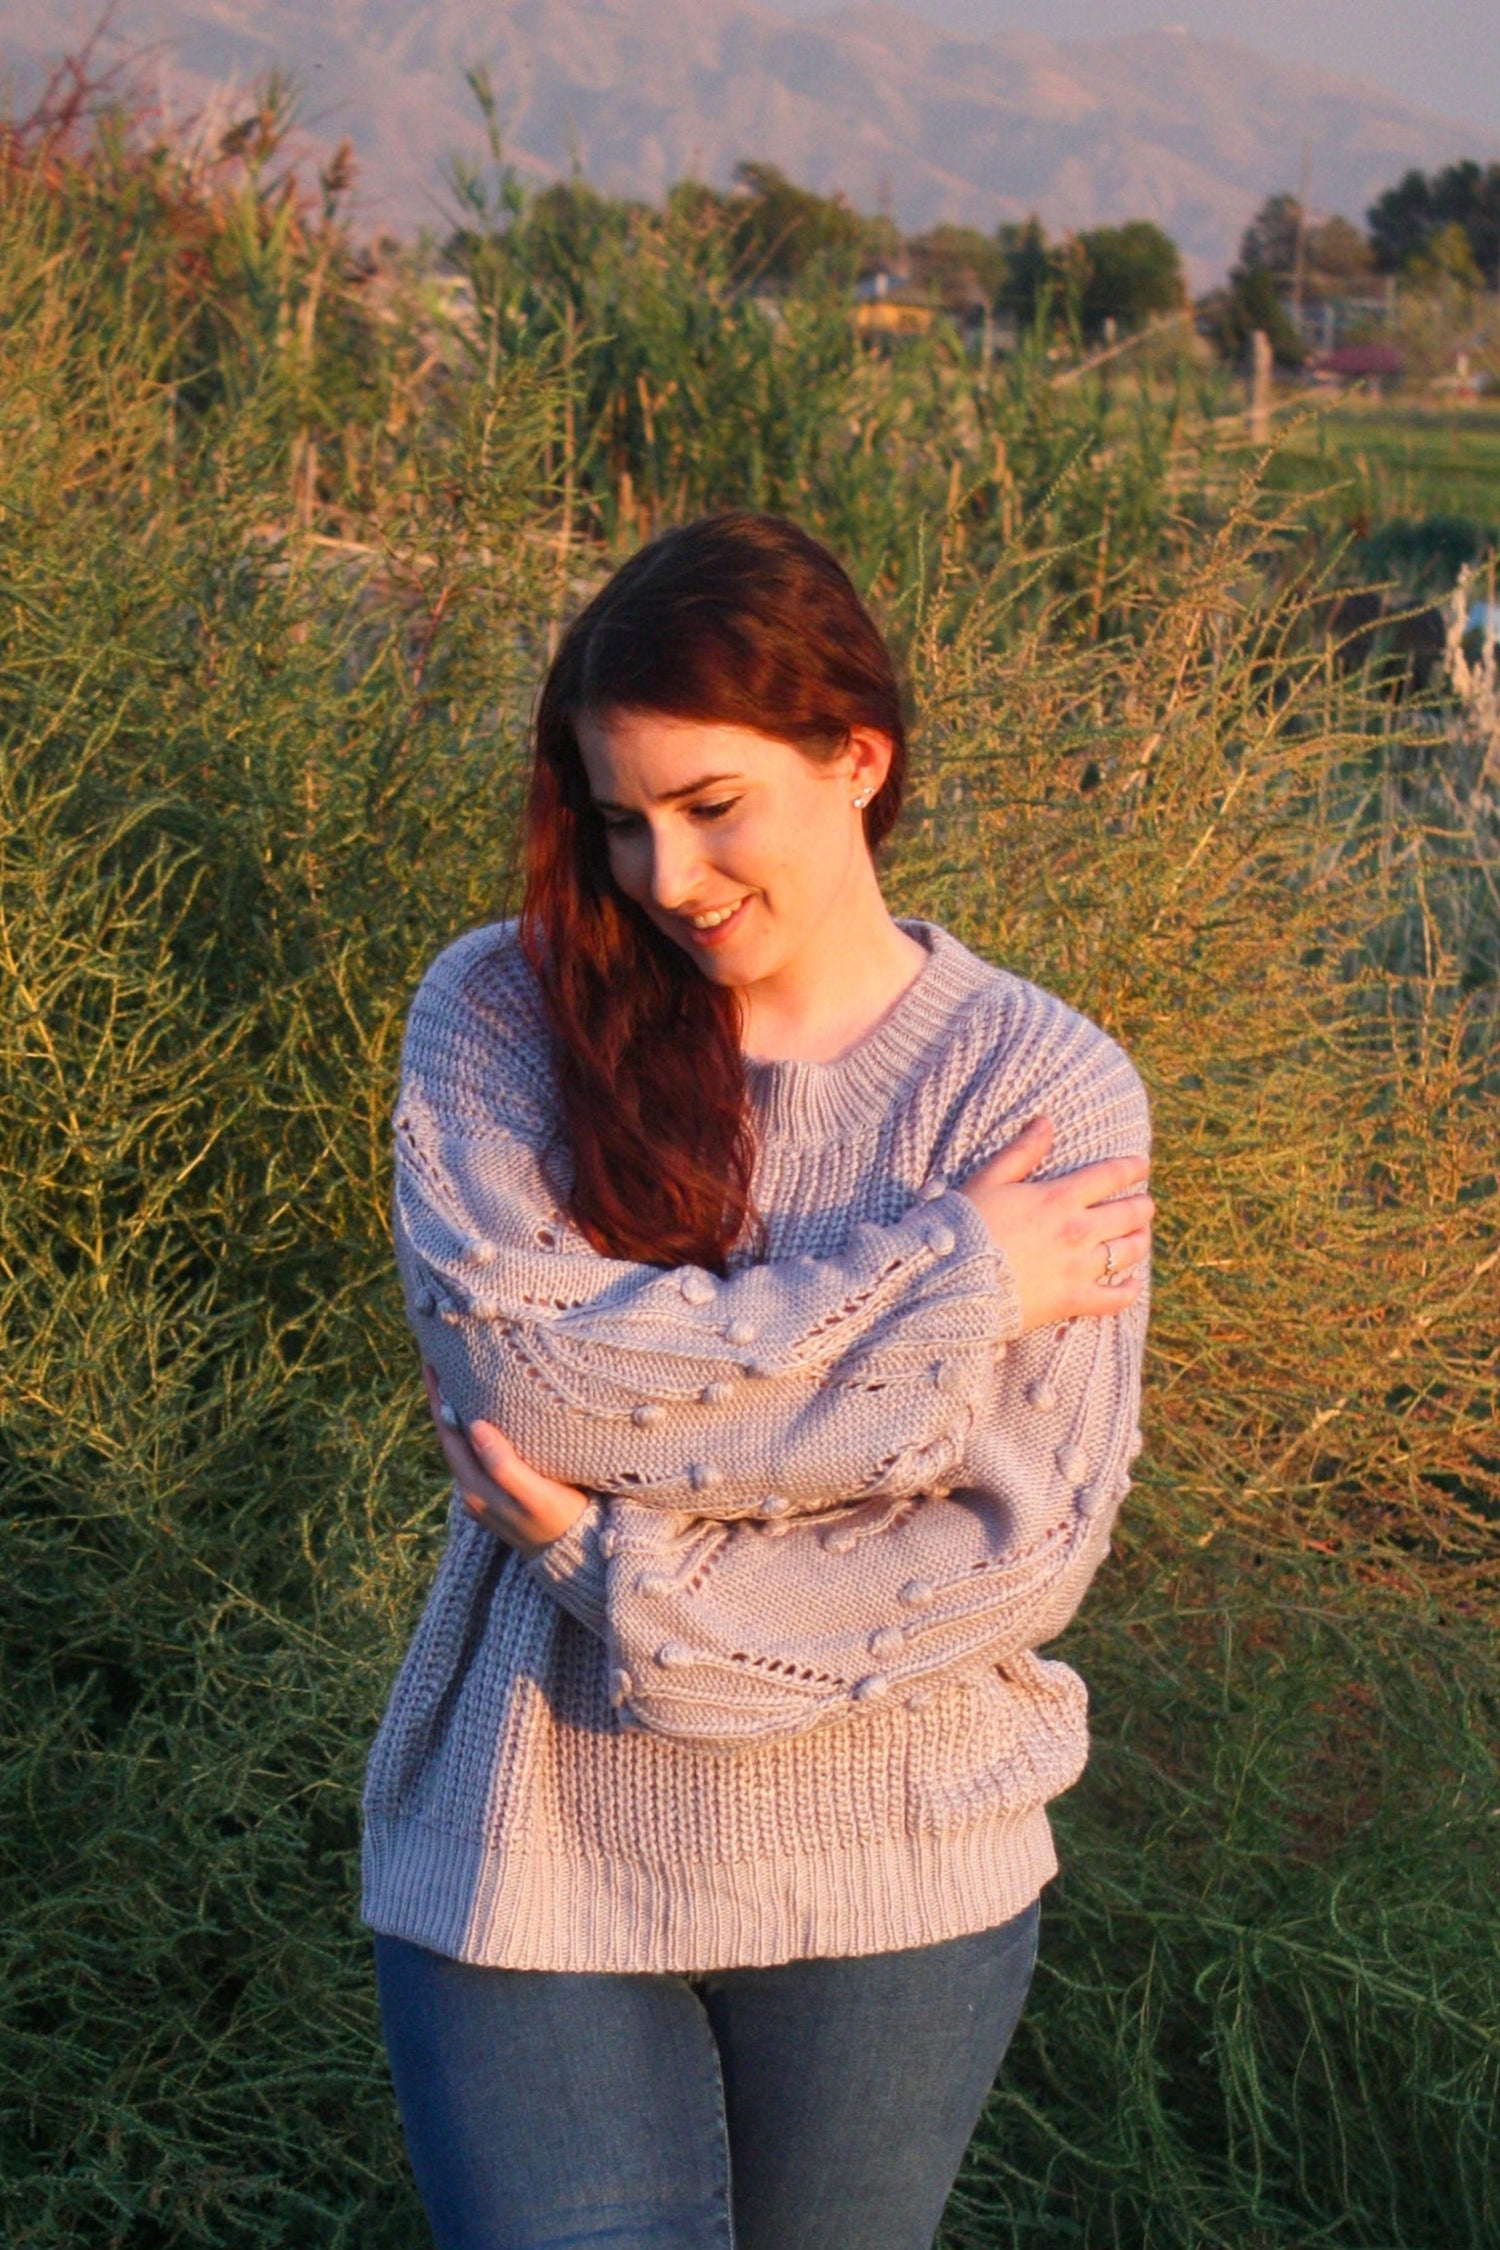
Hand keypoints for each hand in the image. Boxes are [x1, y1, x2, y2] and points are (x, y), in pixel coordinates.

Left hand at [422, 1364, 589, 1555]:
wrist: (575, 1554)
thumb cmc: (561, 1519)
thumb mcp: (534, 1495)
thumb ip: (504, 1465)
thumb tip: (475, 1425)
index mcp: (475, 1489)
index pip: (449, 1434)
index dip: (440, 1399)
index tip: (433, 1364)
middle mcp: (471, 1492)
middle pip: (449, 1436)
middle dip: (443, 1400)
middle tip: (441, 1361)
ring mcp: (483, 1494)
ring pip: (461, 1445)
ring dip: (457, 1413)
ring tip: (457, 1379)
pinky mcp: (496, 1494)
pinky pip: (475, 1453)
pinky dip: (472, 1428)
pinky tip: (483, 1412)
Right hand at [957, 1116, 1152, 1333]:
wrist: (952, 1279)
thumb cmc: (965, 1226)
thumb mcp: (989, 1180)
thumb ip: (1022, 1152)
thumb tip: (1046, 1122)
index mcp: (1059, 1198)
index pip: (1110, 1175)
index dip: (1132, 1168)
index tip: (1142, 1166)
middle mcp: (1078, 1230)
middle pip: (1130, 1213)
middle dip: (1142, 1205)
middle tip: (1144, 1203)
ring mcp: (1079, 1267)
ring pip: (1130, 1251)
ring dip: (1140, 1239)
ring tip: (1140, 1235)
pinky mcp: (1074, 1300)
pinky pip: (1116, 1297)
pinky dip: (1128, 1289)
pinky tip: (1130, 1282)